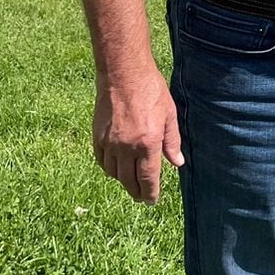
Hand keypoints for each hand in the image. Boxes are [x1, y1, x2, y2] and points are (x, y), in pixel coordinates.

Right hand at [92, 65, 183, 204]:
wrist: (123, 73)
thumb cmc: (150, 90)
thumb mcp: (169, 115)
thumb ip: (172, 142)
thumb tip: (177, 163)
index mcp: (147, 143)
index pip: (148, 179)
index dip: (150, 193)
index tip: (151, 201)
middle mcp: (127, 147)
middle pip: (129, 180)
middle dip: (137, 192)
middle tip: (142, 197)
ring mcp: (109, 143)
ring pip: (114, 173)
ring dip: (123, 180)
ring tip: (130, 181)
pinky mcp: (97, 136)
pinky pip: (101, 160)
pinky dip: (108, 168)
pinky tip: (115, 167)